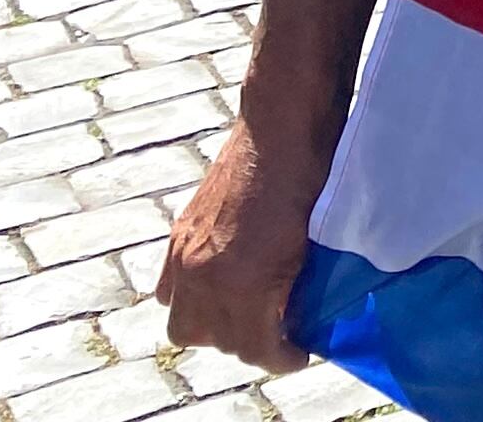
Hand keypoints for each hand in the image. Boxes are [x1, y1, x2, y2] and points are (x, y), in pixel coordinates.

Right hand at [155, 117, 319, 372]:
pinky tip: (218, 284)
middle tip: (277, 330)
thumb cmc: (314, 175)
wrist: (283, 124)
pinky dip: (189, 296)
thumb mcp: (314, 243)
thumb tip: (296, 318)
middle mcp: (204, 274)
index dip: (280, 358)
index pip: (253, 348)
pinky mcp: (179, 233)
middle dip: (247, 342)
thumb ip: (294, 289)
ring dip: (213, 325)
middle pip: (216, 340)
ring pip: (183, 322)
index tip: (298, 354)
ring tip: (246, 312)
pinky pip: (168, 288)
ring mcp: (186, 252)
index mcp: (243, 282)